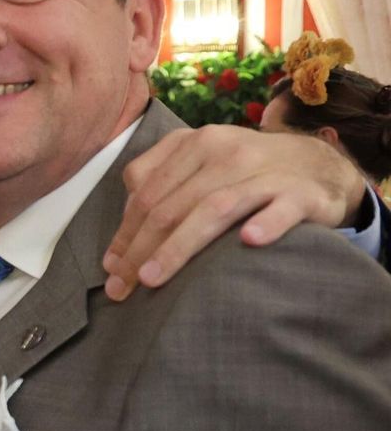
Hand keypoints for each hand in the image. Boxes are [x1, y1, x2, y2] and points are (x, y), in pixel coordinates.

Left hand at [103, 125, 363, 298]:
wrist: (320, 165)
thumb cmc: (247, 173)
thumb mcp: (201, 167)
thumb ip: (161, 189)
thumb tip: (121, 241)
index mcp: (194, 144)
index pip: (147, 190)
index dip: (124, 231)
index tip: (110, 268)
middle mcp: (225, 151)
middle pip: (172, 204)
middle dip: (140, 249)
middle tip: (122, 287)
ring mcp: (265, 171)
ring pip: (214, 208)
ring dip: (179, 246)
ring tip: (153, 278)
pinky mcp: (303, 193)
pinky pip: (283, 208)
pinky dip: (267, 223)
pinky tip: (249, 242)